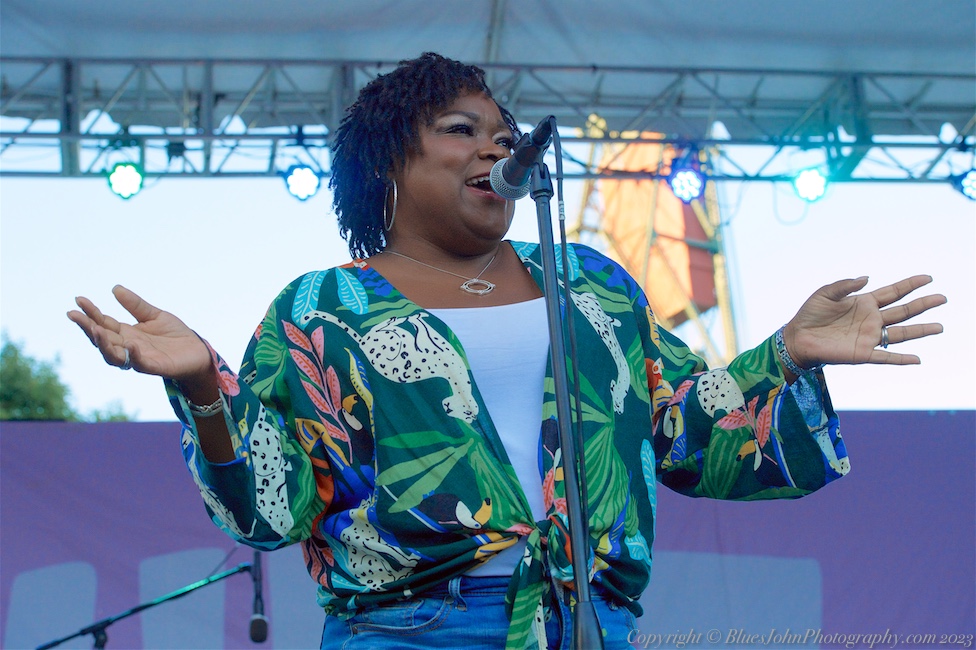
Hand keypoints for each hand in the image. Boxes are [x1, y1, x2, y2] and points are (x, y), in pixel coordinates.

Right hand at [67, 285, 213, 384]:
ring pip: (114, 355)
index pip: (103, 323)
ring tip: (95, 329)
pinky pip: (140, 363)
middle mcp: (128, 347)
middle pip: (102, 339)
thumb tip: (115, 288)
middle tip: (75, 315)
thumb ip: (136, 305)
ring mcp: (139, 358)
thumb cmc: (176, 335)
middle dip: (88, 327)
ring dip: (103, 344)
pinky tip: (130, 343)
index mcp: (126, 333)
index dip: (90, 313)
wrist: (198, 352)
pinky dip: (134, 355)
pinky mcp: (155, 367)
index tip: (79, 299)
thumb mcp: (155, 315)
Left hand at [784, 275, 945, 367]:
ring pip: (901, 334)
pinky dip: (901, 359)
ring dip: (920, 330)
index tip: (928, 278)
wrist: (797, 337)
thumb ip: (845, 285)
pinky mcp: (862, 354)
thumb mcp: (825, 293)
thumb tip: (867, 278)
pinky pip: (886, 357)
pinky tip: (917, 359)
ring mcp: (869, 337)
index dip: (910, 285)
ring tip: (939, 327)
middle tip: (942, 298)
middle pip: (903, 311)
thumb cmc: (810, 314)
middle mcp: (871, 320)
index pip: (893, 292)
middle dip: (923, 305)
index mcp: (864, 303)